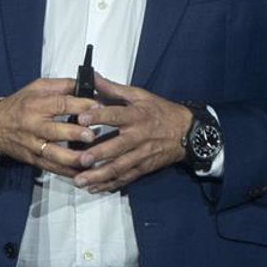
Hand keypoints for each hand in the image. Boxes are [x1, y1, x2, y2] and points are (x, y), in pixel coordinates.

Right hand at [0, 77, 100, 178]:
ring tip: (89, 160)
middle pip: (56, 130)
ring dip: (72, 158)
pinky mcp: (33, 159)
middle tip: (92, 135)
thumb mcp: (37, 87)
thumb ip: (63, 85)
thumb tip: (88, 83)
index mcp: (36, 104)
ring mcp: (33, 144)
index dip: (81, 106)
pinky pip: (51, 167)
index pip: (61, 104)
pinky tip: (81, 174)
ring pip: (53, 154)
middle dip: (75, 134)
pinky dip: (66, 172)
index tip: (99, 108)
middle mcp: (34, 125)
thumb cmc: (19, 105)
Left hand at [70, 77, 193, 193]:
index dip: (98, 116)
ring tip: (80, 180)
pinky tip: (94, 188)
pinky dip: (109, 184)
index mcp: (136, 116)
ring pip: (119, 167)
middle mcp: (138, 136)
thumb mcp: (140, 95)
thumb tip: (93, 77)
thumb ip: (114, 89)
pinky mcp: (143, 168)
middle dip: (98, 154)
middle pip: (117, 147)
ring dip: (99, 175)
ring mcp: (141, 154)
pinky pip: (125, 178)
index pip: (116, 115)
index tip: (81, 119)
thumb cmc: (161, 112)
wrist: (187, 132)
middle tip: (80, 160)